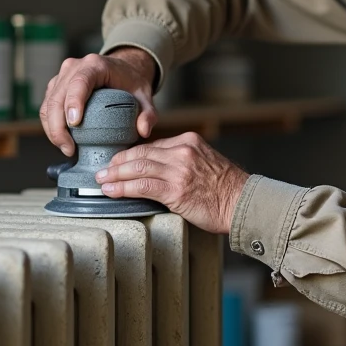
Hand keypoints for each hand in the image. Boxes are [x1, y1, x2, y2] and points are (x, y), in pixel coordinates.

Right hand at [40, 47, 158, 155]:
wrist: (123, 69)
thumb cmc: (131, 81)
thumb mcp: (145, 96)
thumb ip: (148, 113)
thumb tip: (143, 130)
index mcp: (96, 65)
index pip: (79, 82)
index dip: (73, 103)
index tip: (75, 124)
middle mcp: (74, 67)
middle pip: (57, 96)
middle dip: (58, 126)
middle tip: (69, 149)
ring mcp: (62, 75)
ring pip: (48, 103)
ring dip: (52, 129)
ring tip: (66, 148)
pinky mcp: (56, 86)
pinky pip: (47, 106)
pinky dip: (51, 125)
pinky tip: (62, 140)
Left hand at [96, 132, 249, 233]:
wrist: (243, 203)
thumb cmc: (226, 189)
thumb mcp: (205, 162)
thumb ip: (182, 161)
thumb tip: (156, 169)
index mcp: (188, 141)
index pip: (151, 146)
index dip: (130, 155)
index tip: (118, 162)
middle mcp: (182, 151)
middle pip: (140, 154)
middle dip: (118, 162)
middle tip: (103, 170)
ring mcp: (179, 170)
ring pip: (137, 168)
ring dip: (115, 175)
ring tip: (102, 181)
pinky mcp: (175, 190)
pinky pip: (142, 186)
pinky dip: (123, 188)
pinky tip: (112, 191)